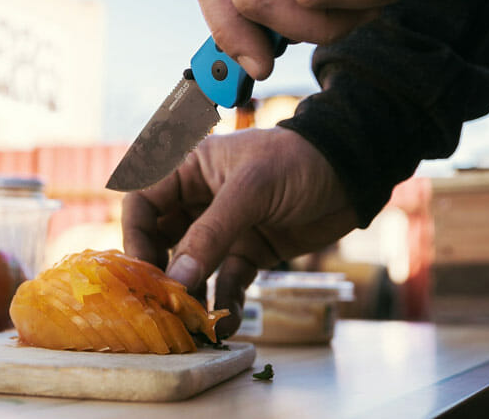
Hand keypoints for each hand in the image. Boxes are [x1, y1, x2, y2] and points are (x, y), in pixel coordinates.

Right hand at [121, 127, 357, 337]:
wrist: (354, 173)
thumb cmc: (298, 162)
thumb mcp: (252, 189)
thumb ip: (211, 233)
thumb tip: (175, 281)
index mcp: (189, 170)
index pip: (143, 202)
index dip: (134, 235)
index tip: (141, 272)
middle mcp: (199, 200)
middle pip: (162, 239)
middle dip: (161, 272)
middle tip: (163, 305)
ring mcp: (224, 228)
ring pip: (193, 265)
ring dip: (190, 294)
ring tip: (192, 324)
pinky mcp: (248, 251)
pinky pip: (227, 280)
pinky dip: (225, 302)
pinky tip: (226, 327)